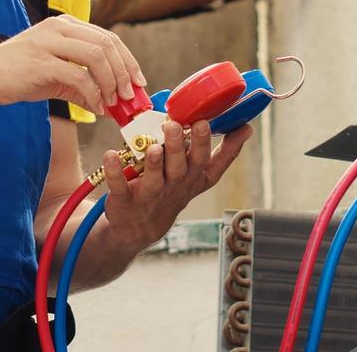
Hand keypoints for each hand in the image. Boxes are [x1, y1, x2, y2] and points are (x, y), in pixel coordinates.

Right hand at [0, 14, 145, 114]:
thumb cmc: (18, 75)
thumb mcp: (55, 76)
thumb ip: (82, 85)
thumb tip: (109, 104)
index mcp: (66, 25)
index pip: (108, 38)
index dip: (128, 60)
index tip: (138, 82)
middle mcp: (60, 27)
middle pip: (107, 45)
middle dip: (125, 72)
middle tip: (131, 96)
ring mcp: (50, 42)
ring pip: (97, 57)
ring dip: (111, 82)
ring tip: (114, 103)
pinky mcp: (41, 62)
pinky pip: (78, 76)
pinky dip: (93, 94)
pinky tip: (96, 109)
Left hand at [101, 119, 252, 250]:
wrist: (137, 229)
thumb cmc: (171, 191)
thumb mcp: (197, 177)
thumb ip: (219, 155)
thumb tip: (246, 127)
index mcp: (193, 179)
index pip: (212, 165)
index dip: (226, 149)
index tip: (236, 127)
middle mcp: (174, 187)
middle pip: (181, 168)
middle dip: (181, 147)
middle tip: (178, 126)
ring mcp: (149, 196)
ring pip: (154, 180)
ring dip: (154, 163)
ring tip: (153, 145)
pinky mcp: (124, 201)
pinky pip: (119, 186)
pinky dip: (114, 172)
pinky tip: (110, 155)